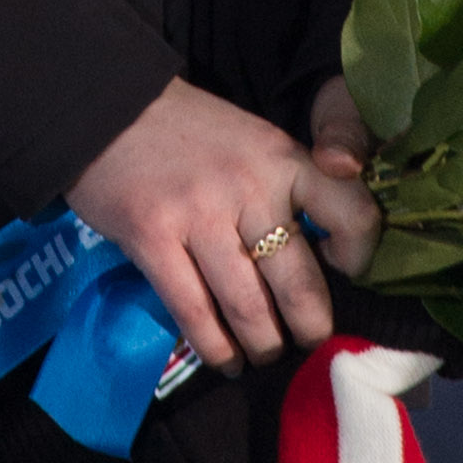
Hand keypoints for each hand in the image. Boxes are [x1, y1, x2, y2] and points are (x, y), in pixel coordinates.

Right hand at [68, 77, 379, 371]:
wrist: (103, 104)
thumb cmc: (185, 128)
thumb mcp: (251, 139)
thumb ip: (285, 186)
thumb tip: (319, 254)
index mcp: (280, 158)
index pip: (351, 212)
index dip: (360, 254)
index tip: (344, 272)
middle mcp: (247, 188)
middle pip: (300, 285)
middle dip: (309, 328)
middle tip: (306, 339)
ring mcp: (198, 215)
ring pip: (249, 310)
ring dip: (263, 345)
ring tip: (263, 352)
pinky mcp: (152, 239)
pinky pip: (195, 314)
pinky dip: (215, 349)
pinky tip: (224, 358)